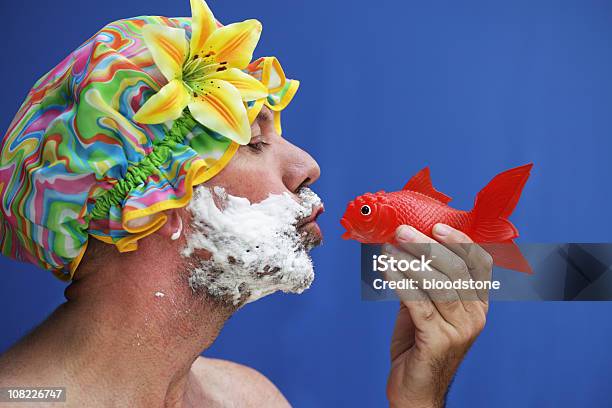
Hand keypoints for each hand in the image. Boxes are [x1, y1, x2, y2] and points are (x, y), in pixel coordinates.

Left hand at [382, 224, 491, 407]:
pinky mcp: (439, 341)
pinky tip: (386, 268)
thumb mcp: (426, 309)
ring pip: (437, 284)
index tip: (437, 225)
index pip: (480, 264)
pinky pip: (418, 302)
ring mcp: (460, 330)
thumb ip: (424, 282)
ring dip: (410, 260)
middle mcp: (475, 315)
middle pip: (456, 269)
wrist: (415, 392)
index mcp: (478, 304)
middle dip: (427, 245)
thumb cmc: (419, 346)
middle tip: (403, 231)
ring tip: (390, 246)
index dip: (460, 241)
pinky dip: (400, 281)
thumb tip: (405, 247)